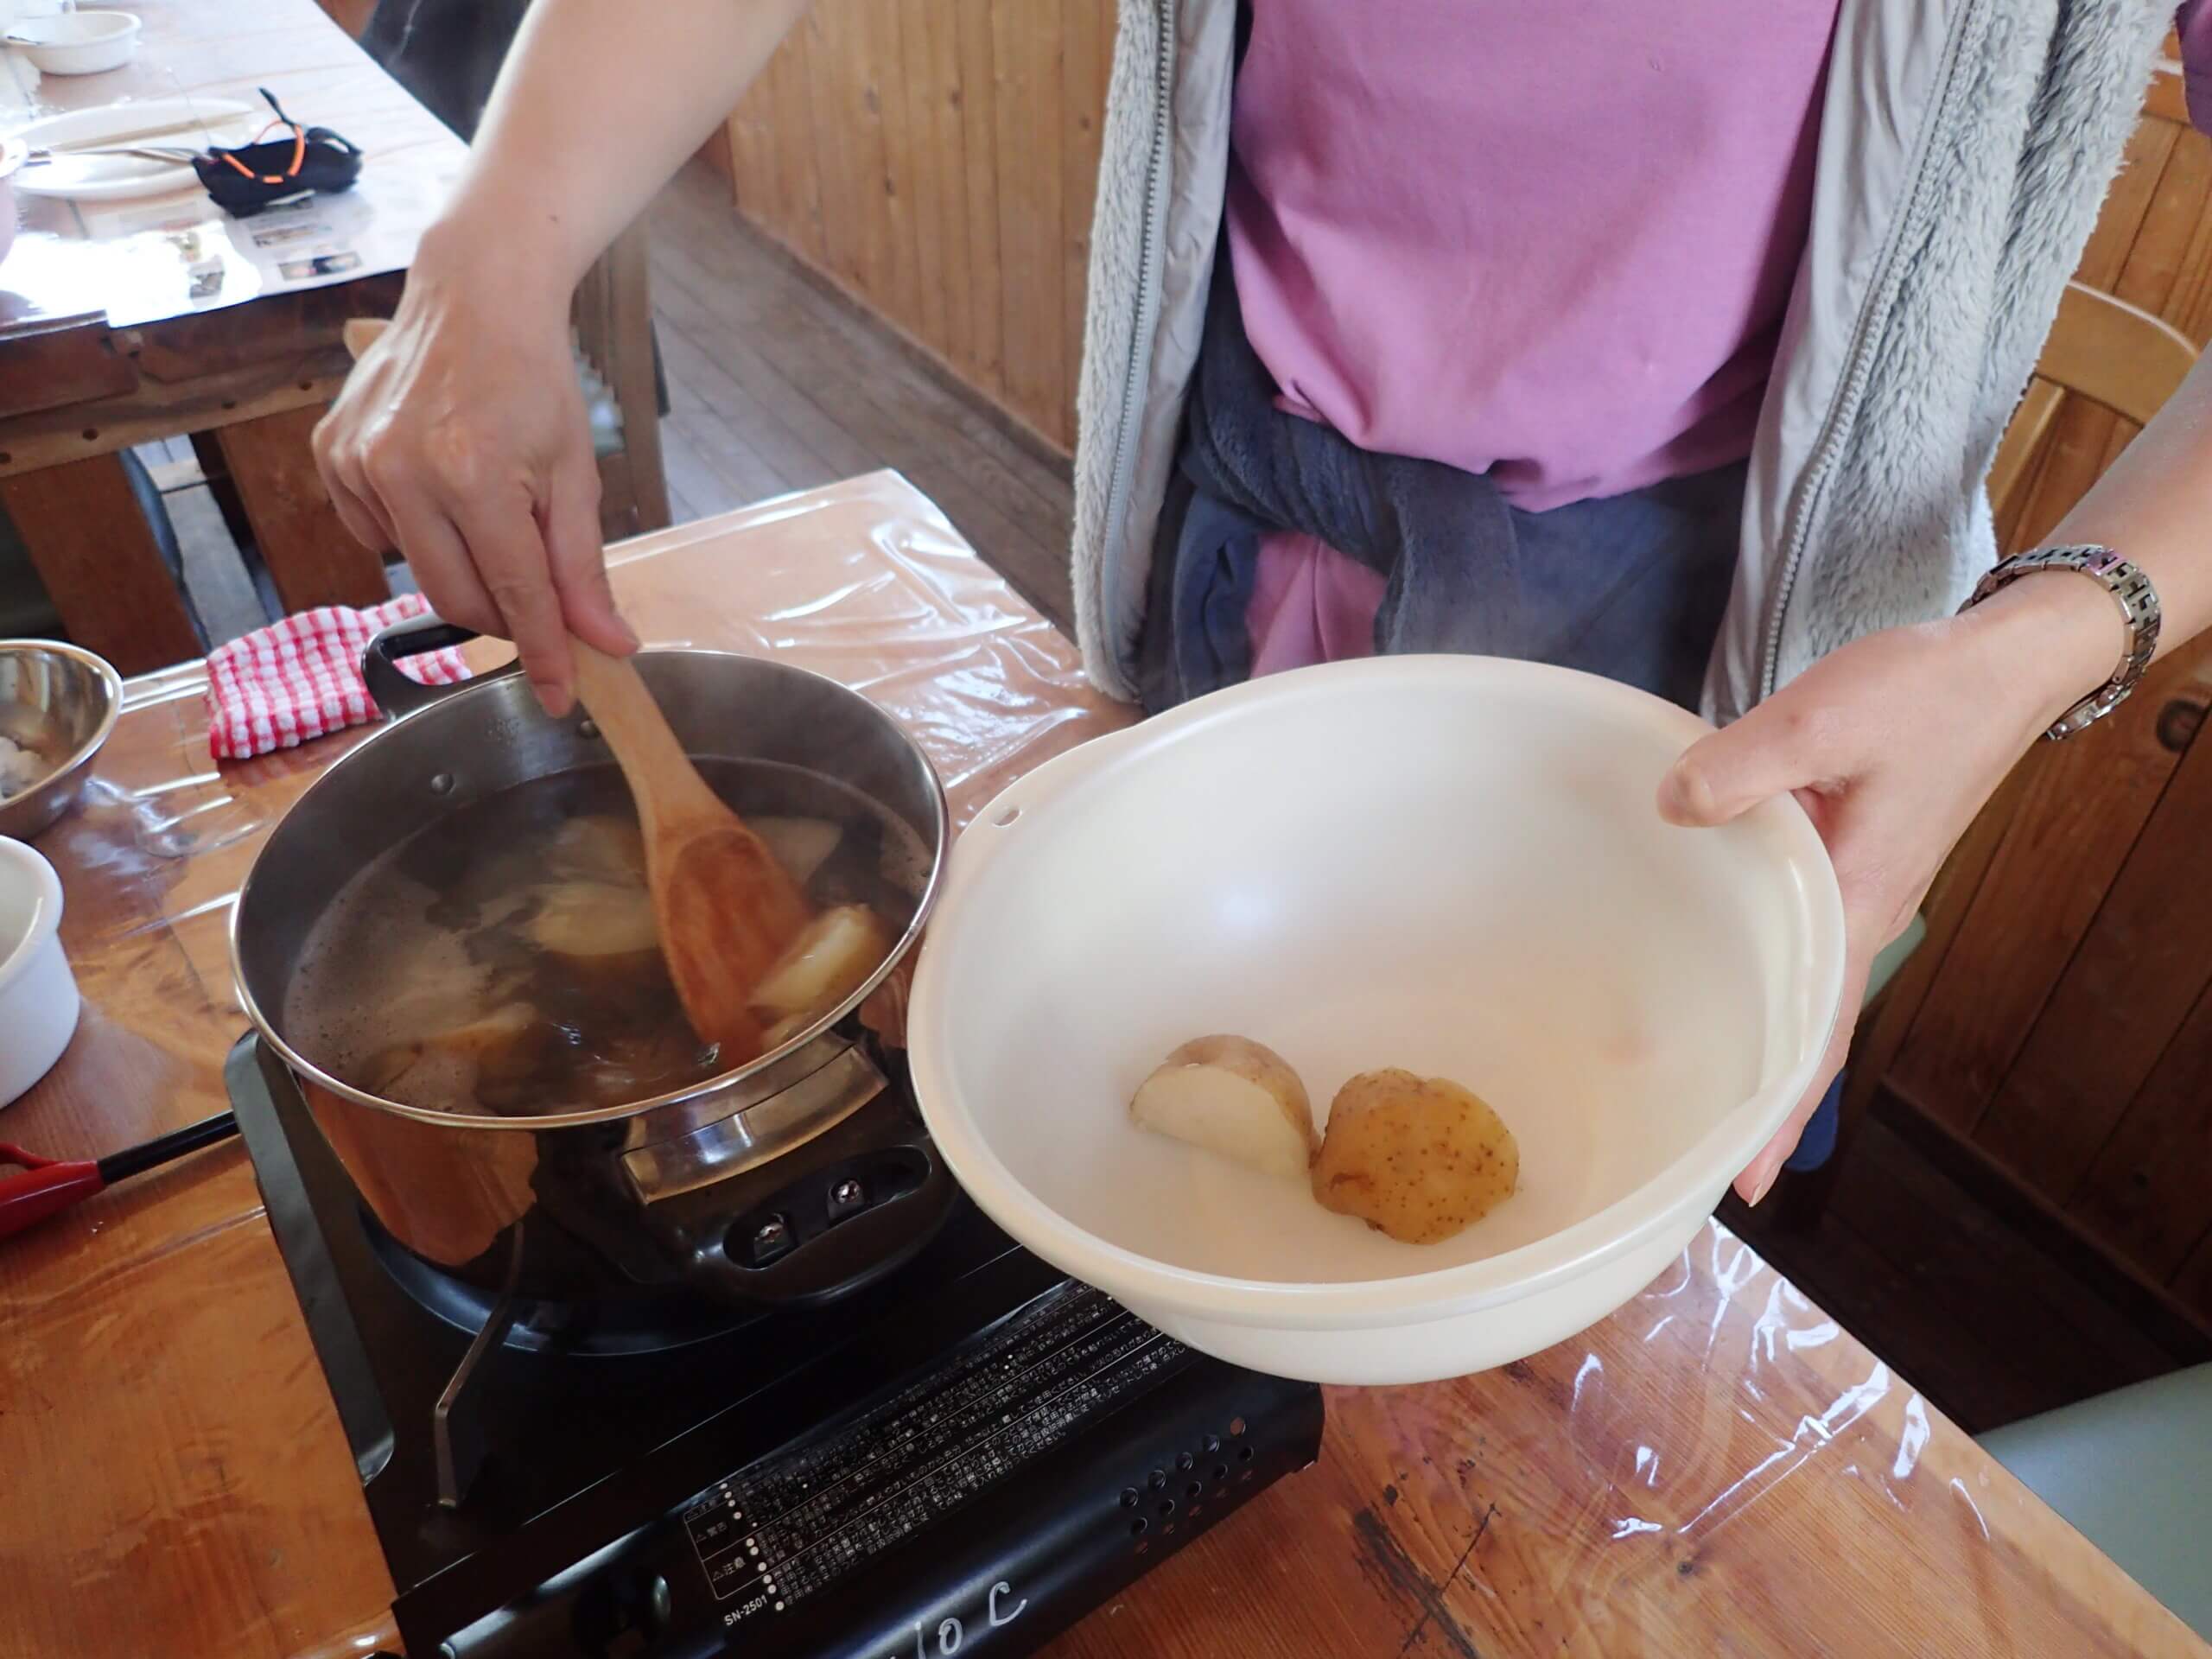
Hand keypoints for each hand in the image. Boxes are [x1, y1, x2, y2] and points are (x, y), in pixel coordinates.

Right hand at [312, 238, 635, 714]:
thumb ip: (582, 567)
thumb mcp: (575, 474)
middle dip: (504, 615)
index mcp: (474, 475)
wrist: (473, 296)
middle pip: (457, 599)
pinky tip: (439, 486)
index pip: (516, 594)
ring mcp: (357, 463)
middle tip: (537, 602)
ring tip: (488, 505)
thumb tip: (605, 645)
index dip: (543, 654)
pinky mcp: (331, 454)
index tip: (562, 698)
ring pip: (416, 572)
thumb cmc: (534, 381)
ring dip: (462, 565)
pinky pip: (377, 535)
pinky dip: (417, 533)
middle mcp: (403, 472)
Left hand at [1655, 577, 2123, 1203]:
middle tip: (1696, 1151)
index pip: (1816, 1034)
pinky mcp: (1857, 855)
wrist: (1999, 664)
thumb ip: (1742, 768)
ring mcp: (1865, 889)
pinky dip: (1770, 961)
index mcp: (1859, 905)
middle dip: (1763, 1093)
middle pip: (1810, 1028)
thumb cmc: (1923, 695)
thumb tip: (1673, 808)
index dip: (1780, 1111)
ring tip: (1699, 1072)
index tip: (1742, 1187)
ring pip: (1806, 981)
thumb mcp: (1822, 718)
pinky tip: (1730, 957)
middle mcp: (1865, 915)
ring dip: (1764, 1029)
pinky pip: (1805, 930)